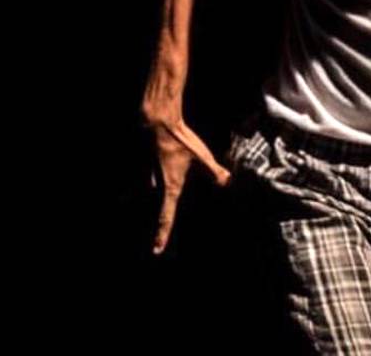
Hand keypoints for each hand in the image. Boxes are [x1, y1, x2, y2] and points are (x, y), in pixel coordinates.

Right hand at [143, 112, 232, 255]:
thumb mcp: (202, 157)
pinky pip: (144, 175)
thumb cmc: (179, 140)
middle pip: (157, 203)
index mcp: (171, 186)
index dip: (162, 234)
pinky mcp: (142, 162)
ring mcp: (146, 173)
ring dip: (144, 194)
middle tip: (156, 226)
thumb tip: (227, 182)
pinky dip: (145, 176)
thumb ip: (214, 172)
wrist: (157, 121)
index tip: (156, 250)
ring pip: (148, 188)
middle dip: (158, 213)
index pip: (167, 216)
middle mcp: (156, 183)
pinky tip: (150, 167)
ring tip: (142, 195)